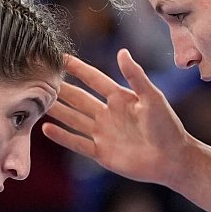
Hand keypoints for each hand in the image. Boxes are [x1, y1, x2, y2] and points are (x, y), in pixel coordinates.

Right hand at [42, 49, 193, 185]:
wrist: (173, 159)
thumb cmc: (167, 126)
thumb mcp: (152, 97)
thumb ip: (136, 76)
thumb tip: (122, 51)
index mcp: (119, 97)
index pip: (93, 79)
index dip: (77, 68)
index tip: (59, 57)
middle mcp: (108, 113)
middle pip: (78, 98)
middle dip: (60, 89)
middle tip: (39, 79)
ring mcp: (103, 133)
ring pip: (73, 119)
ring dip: (57, 110)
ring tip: (37, 102)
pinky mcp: (101, 152)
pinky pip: (78, 143)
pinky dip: (62, 136)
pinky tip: (46, 129)